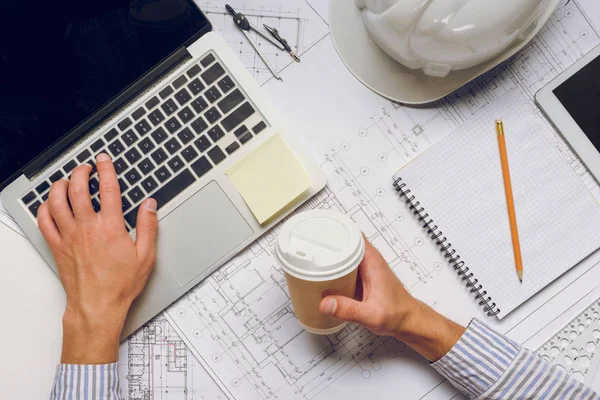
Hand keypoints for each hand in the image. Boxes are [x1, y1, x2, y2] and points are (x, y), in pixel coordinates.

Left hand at [37, 153, 157, 363]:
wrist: (98, 306)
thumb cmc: (120, 284)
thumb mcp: (146, 256)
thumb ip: (149, 227)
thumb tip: (149, 205)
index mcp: (110, 227)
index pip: (107, 188)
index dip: (106, 169)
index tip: (104, 160)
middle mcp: (87, 228)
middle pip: (77, 189)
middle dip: (80, 172)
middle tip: (85, 167)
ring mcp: (69, 237)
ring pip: (56, 201)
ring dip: (60, 185)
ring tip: (66, 180)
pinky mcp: (58, 247)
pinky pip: (44, 221)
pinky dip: (44, 208)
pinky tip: (50, 204)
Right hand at [319, 238, 464, 361]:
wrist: (408, 320)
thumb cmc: (397, 314)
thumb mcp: (371, 315)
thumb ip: (348, 309)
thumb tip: (326, 303)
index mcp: (371, 260)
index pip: (350, 233)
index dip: (332, 230)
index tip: (315, 232)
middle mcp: (368, 258)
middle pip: (342, 239)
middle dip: (324, 240)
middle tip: (304, 246)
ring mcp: (364, 265)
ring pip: (342, 251)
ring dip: (327, 252)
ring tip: (308, 257)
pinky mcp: (361, 274)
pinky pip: (344, 262)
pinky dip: (332, 264)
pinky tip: (320, 272)